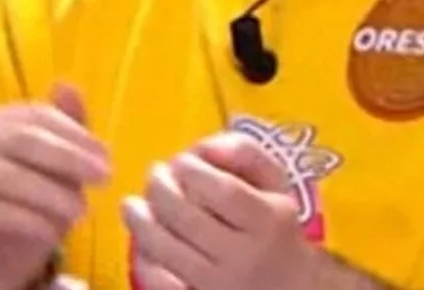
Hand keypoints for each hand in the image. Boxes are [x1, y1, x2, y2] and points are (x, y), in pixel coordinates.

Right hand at [0, 82, 110, 289]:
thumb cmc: (29, 215)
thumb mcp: (56, 176)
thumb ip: (63, 134)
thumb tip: (68, 85)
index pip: (33, 115)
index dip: (73, 133)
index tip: (105, 158)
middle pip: (19, 138)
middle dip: (67, 157)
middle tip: (104, 178)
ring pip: (4, 173)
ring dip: (50, 192)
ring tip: (81, 212)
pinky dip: (24, 218)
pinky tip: (51, 233)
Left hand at [122, 130, 315, 289]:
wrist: (291, 289)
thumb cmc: (275, 230)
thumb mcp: (275, 185)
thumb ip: (245, 153)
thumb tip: (203, 147)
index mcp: (269, 223)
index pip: (223, 191)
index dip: (192, 170)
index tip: (181, 161)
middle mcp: (246, 258)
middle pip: (187, 219)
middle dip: (160, 189)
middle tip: (154, 176)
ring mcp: (221, 287)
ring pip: (166, 251)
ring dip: (140, 222)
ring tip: (132, 205)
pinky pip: (161, 284)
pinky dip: (145, 261)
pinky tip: (142, 244)